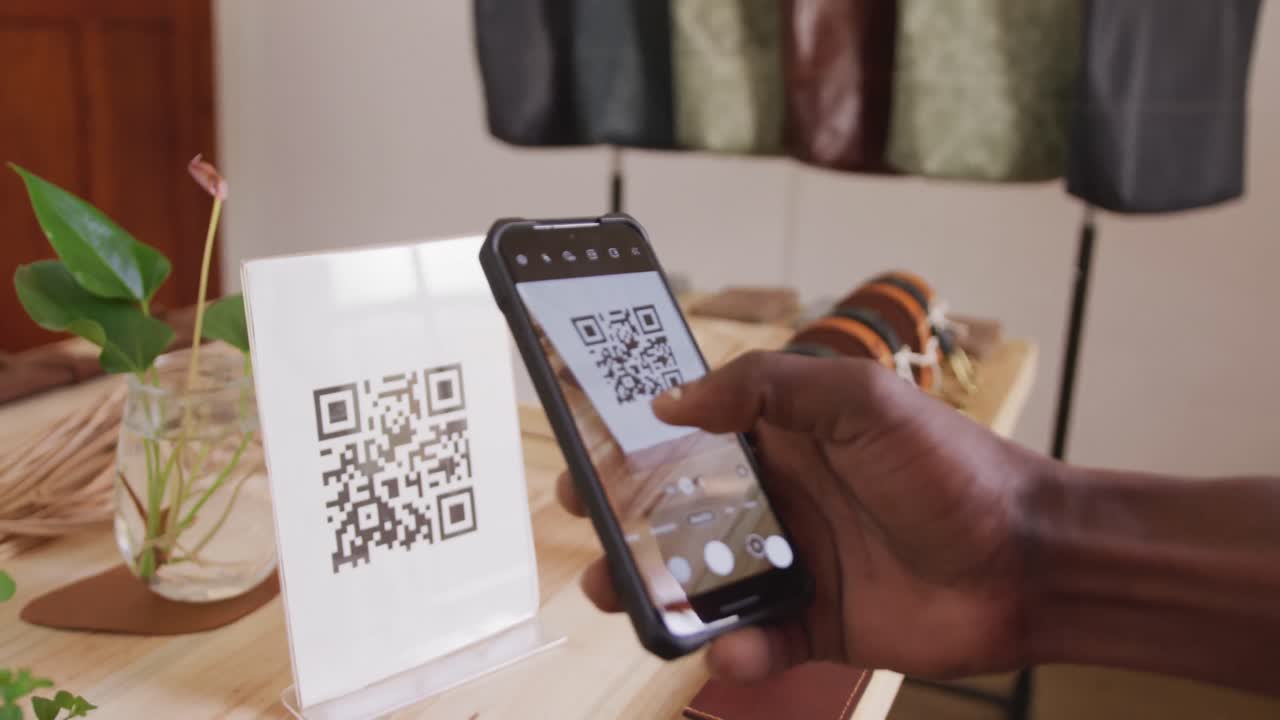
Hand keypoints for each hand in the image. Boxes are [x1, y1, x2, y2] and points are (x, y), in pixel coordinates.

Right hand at [558, 351, 1046, 682]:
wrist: (1028, 558)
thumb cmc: (951, 467)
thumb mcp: (860, 400)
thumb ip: (765, 388)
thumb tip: (672, 400)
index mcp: (783, 442)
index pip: (692, 441)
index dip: (637, 449)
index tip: (589, 457)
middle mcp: (781, 502)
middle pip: (682, 516)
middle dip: (630, 527)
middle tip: (593, 534)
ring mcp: (796, 566)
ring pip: (705, 584)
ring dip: (660, 594)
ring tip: (625, 597)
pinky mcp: (818, 626)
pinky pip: (759, 642)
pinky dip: (738, 650)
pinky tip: (734, 648)